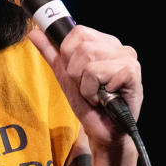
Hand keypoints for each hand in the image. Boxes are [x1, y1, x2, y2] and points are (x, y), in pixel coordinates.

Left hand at [29, 25, 142, 148]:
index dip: (69, 55)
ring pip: (88, 62)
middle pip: (81, 47)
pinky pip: (97, 74)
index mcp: (105, 44)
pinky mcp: (131, 71)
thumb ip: (52, 54)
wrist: (105, 133)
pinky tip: (106, 100)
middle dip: (76, 74)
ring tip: (97, 96)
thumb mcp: (66, 78)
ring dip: (85, 87)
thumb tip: (34, 33)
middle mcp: (119, 47)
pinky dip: (94, 93)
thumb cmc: (90, 107)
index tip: (77, 75)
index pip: (78, 32)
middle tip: (88, 88)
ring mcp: (127, 59)